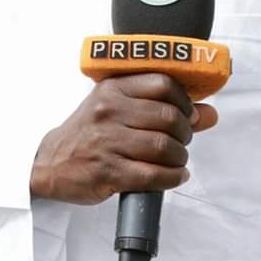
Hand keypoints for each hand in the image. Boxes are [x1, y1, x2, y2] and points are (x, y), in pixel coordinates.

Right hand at [30, 73, 218, 203]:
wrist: (49, 163)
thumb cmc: (89, 131)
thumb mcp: (119, 108)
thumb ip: (163, 107)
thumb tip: (210, 114)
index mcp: (114, 89)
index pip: (163, 84)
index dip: (185, 100)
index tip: (189, 113)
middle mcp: (110, 111)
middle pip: (168, 117)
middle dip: (186, 132)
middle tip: (184, 140)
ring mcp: (107, 141)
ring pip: (163, 146)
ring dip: (180, 156)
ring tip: (179, 159)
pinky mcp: (107, 171)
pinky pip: (152, 174)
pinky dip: (172, 177)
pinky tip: (176, 176)